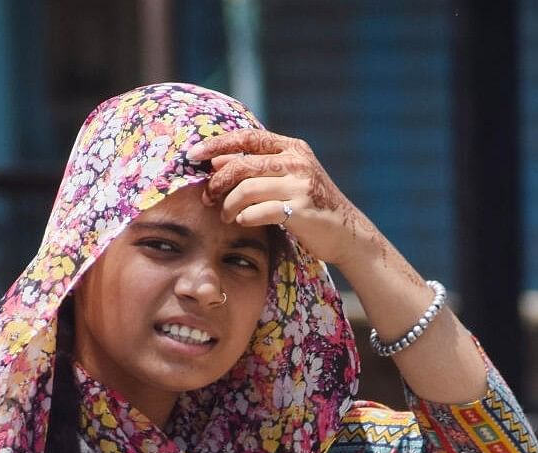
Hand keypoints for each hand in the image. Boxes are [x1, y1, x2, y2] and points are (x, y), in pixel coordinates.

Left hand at [188, 129, 375, 266]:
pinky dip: (245, 218)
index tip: (192, 154)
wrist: (345, 231)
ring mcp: (301, 184)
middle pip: (241, 165)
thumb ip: (254, 167)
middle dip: (217, 183)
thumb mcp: (284, 178)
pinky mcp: (301, 208)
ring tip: (226, 216)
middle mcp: (297, 161)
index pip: (247, 137)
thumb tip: (216, 160)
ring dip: (228, 205)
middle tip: (208, 198)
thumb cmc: (308, 204)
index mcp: (292, 147)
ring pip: (246, 189)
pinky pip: (258, 212)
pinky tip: (244, 222)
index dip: (217, 144)